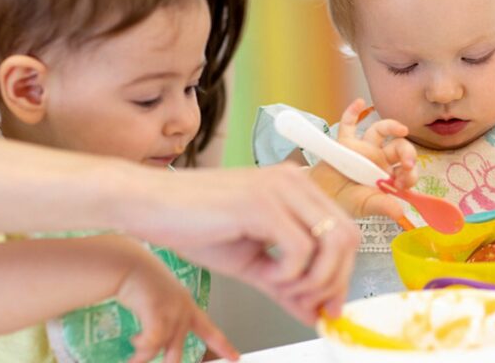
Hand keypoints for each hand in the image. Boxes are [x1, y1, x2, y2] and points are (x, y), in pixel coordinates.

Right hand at [114, 240, 237, 362]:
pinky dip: (140, 346)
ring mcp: (173, 312)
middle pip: (178, 351)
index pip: (210, 331)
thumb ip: (162, 320)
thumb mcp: (160, 300)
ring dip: (143, 357)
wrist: (131, 264)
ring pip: (162, 349)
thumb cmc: (141, 280)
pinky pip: (152, 343)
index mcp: (187, 307)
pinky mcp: (158, 313)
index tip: (235, 358)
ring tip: (134, 359)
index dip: (224, 346)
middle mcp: (183, 311)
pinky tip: (134, 339)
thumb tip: (154, 343)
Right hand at [123, 163, 360, 323]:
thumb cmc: (192, 225)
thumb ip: (287, 285)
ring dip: (313, 280)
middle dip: (333, 281)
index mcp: (296, 186)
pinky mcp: (261, 203)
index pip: (345, 231)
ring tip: (281, 289)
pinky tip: (263, 275)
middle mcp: (295, 180)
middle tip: (308, 306)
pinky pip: (299, 250)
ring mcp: (280, 188)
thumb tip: (315, 313)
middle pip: (347, 237)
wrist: (147, 205)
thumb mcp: (250, 262)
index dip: (342, 274)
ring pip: (332, 243)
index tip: (327, 306)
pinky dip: (287, 275)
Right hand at [308, 98, 417, 219]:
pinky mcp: (345, 142)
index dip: (410, 173)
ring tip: (401, 129)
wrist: (319, 196)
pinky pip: (348, 124)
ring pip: (379, 131)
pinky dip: (352, 112)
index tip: (404, 182)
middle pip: (398, 147)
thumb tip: (401, 213)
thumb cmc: (344, 202)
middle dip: (407, 152)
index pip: (406, 169)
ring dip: (391, 126)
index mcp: (388, 175)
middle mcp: (379, 159)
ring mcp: (363, 148)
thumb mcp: (364, 206)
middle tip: (407, 163)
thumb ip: (382, 207)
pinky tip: (359, 103)